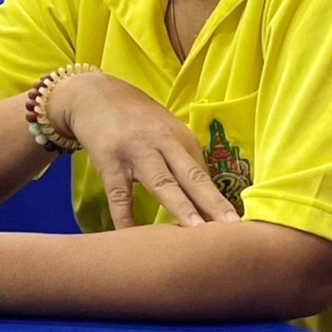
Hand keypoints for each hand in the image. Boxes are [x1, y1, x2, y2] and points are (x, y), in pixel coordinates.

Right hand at [48, 71, 237, 229]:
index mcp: (181, 138)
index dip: (221, 200)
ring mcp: (136, 152)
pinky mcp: (109, 160)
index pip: (205, 175)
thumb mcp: (165, 131)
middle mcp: (163, 144)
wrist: (93, 94)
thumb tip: (204, 198)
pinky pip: (120, 195)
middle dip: (213, 202)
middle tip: (232, 227)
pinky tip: (132, 238)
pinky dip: (125, 218)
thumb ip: (183, 161)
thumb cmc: (136, 118)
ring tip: (196, 230)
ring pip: (162, 183)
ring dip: (181, 207)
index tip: (237, 225)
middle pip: (192, 177)